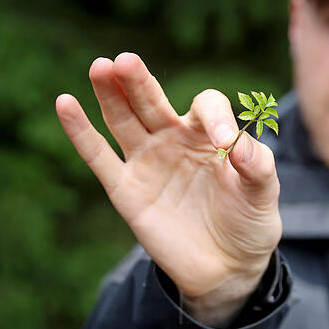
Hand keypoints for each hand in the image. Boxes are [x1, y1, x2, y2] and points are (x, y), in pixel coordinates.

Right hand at [55, 53, 280, 325]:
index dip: (214, 116)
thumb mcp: (263, 194)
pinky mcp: (126, 189)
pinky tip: (65, 102)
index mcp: (209, 133)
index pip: (206, 105)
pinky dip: (80, 131)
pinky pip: (98, 156)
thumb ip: (257, 166)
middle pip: (152, 100)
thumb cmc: (249, 222)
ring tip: (100, 66)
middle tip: (125, 60)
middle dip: (138, 80)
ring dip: (110, 93)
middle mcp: (174, 139)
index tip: (223, 140)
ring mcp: (147, 161)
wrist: (227, 268)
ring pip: (123, 119)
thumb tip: (238, 143)